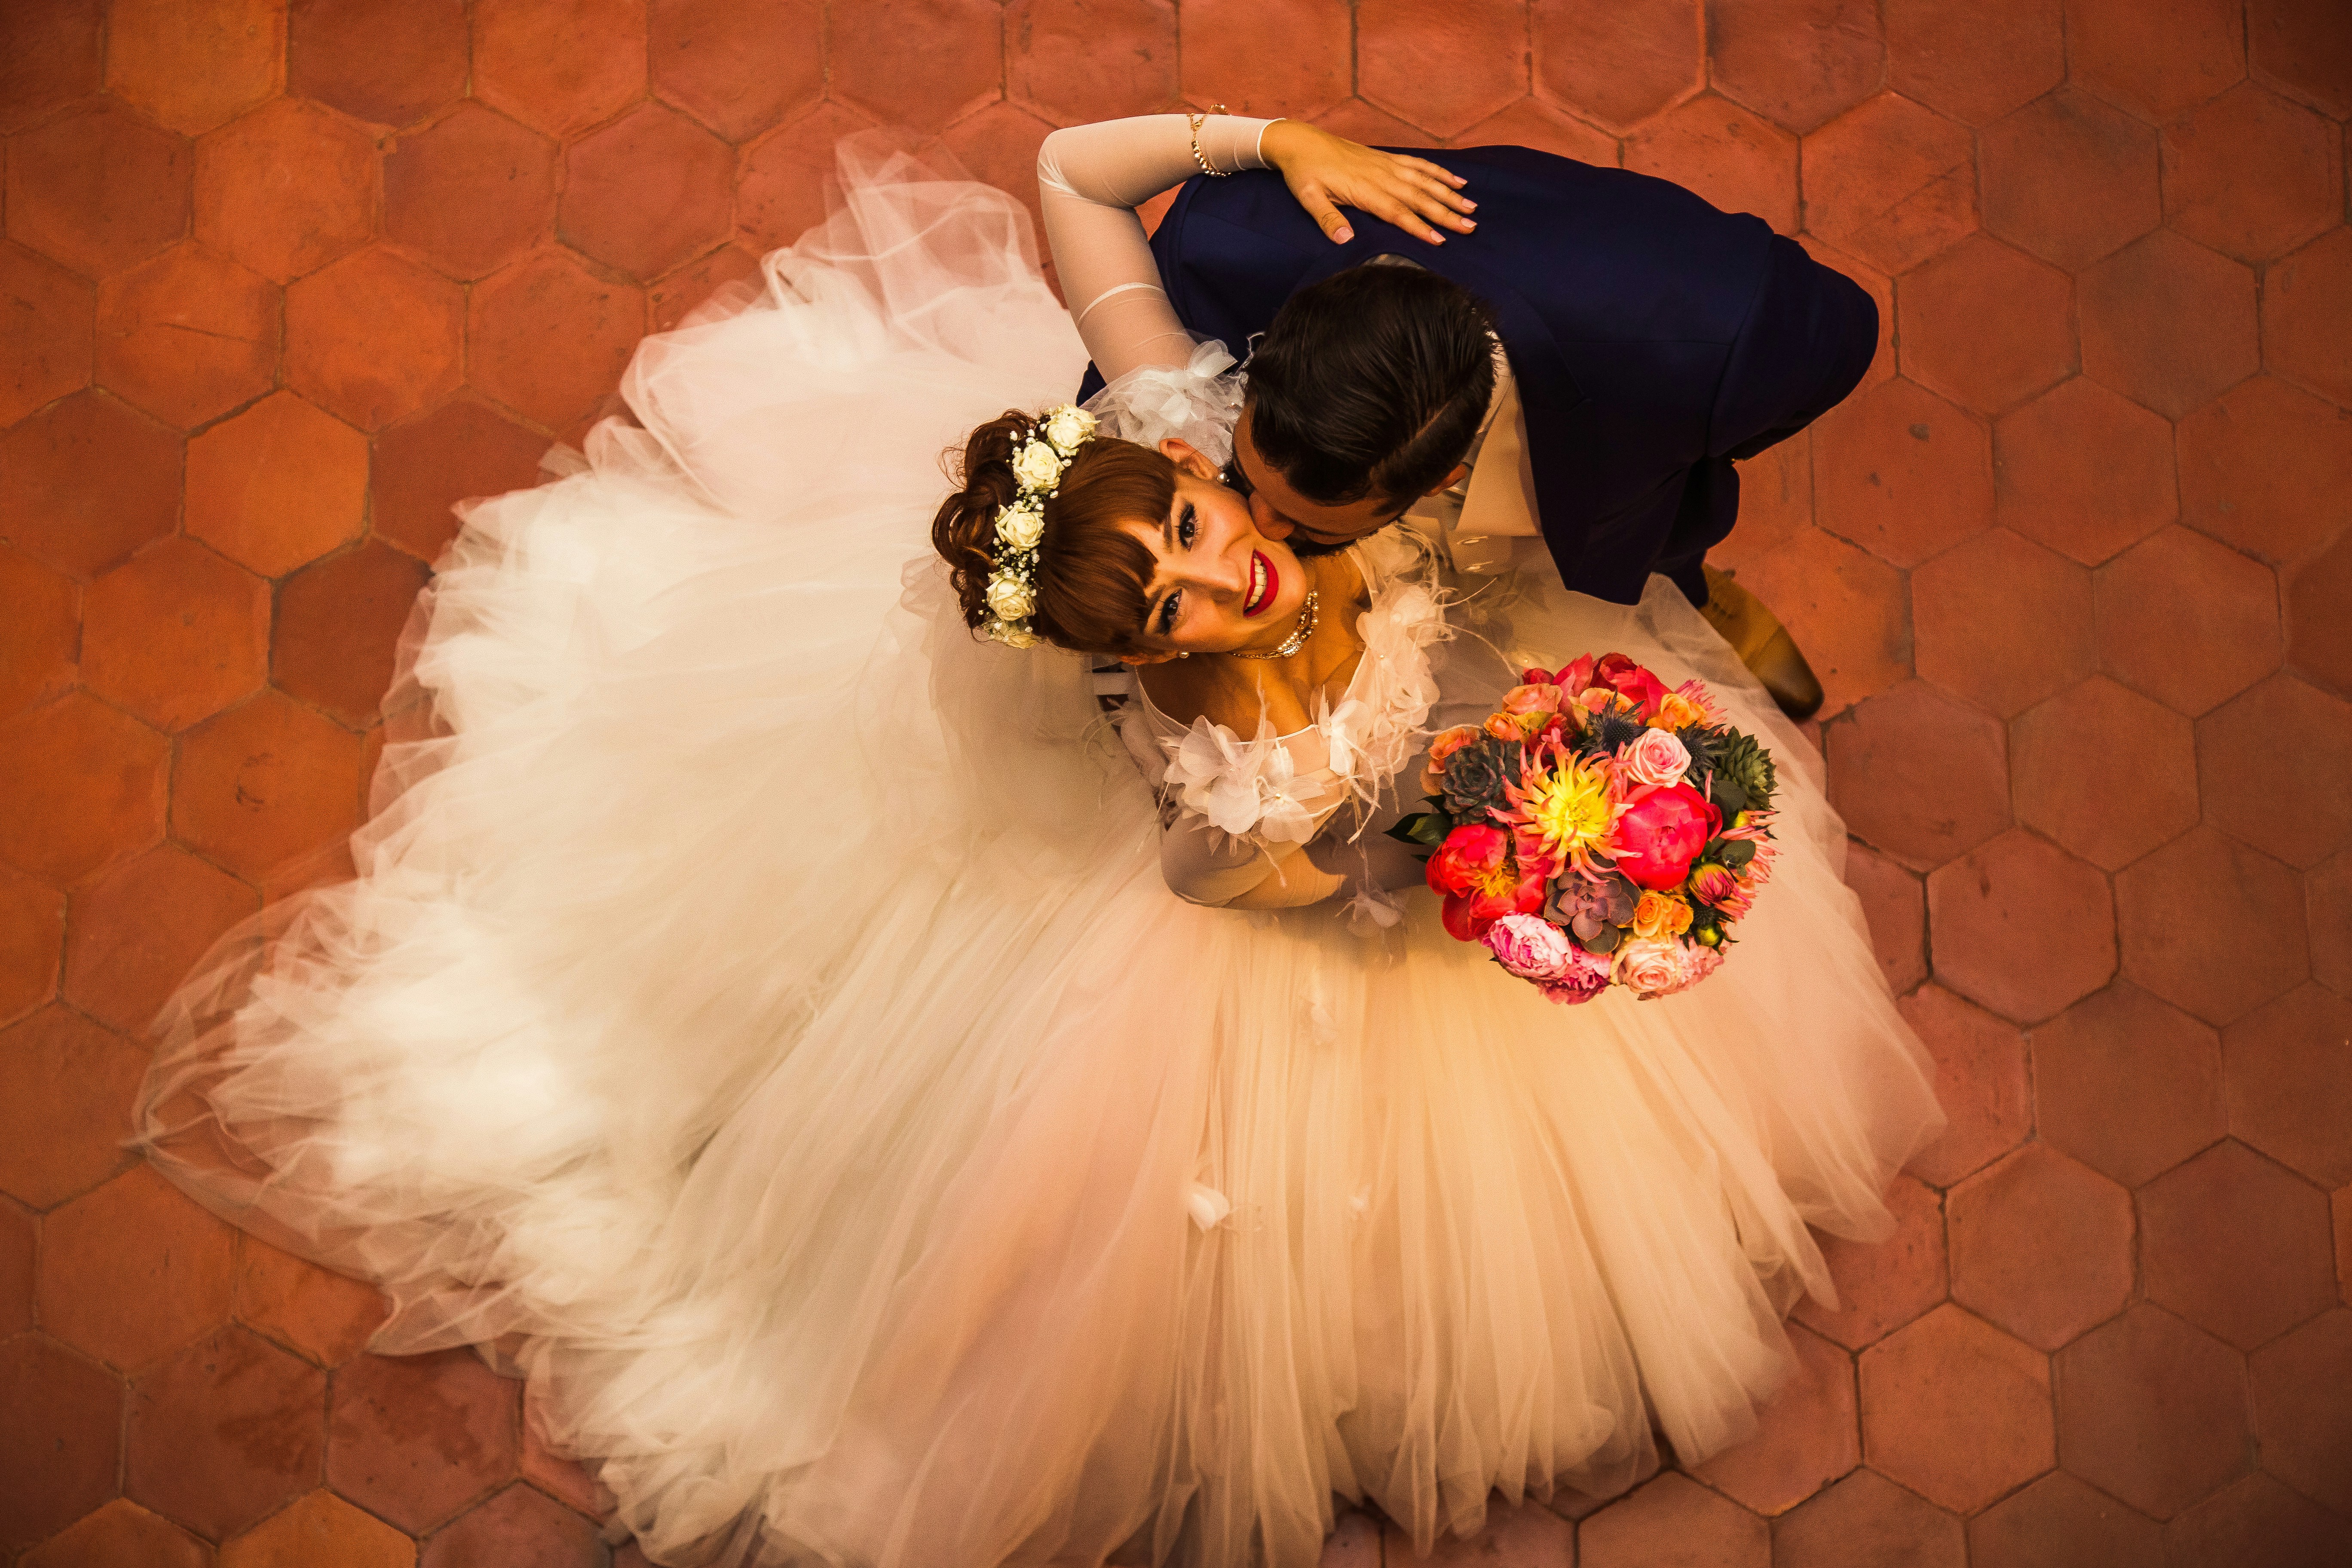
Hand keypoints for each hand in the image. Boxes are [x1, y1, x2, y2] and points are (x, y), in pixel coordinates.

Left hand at [1258, 119, 1475, 245]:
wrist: (1301, 142)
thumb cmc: (1304, 172)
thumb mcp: (1309, 198)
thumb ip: (1328, 220)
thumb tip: (1345, 240)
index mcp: (1364, 189)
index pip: (1397, 212)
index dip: (1419, 226)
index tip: (1440, 239)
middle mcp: (1381, 176)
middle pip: (1419, 198)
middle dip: (1446, 213)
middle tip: (1469, 227)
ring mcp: (1387, 165)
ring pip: (1425, 181)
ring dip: (1449, 195)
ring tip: (1471, 208)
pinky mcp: (1388, 158)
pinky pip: (1419, 165)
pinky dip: (1439, 172)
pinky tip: (1457, 181)